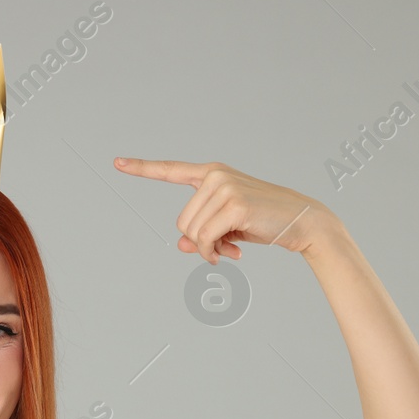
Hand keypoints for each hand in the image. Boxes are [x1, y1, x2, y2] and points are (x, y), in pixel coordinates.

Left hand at [112, 158, 335, 263]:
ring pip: (192, 232)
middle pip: (182, 221)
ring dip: (207, 250)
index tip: (117, 163)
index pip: (171, 170)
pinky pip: (205, 240)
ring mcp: (224, 187)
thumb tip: (181, 245)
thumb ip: (201, 232)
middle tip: (223, 248)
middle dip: (199, 241)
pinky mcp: (234, 204)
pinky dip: (213, 254)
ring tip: (230, 250)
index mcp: (212, 173)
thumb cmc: (263, 221)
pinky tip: (232, 255)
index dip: (142, 169)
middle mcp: (215, 175)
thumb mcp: (227, 228)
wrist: (301, 221)